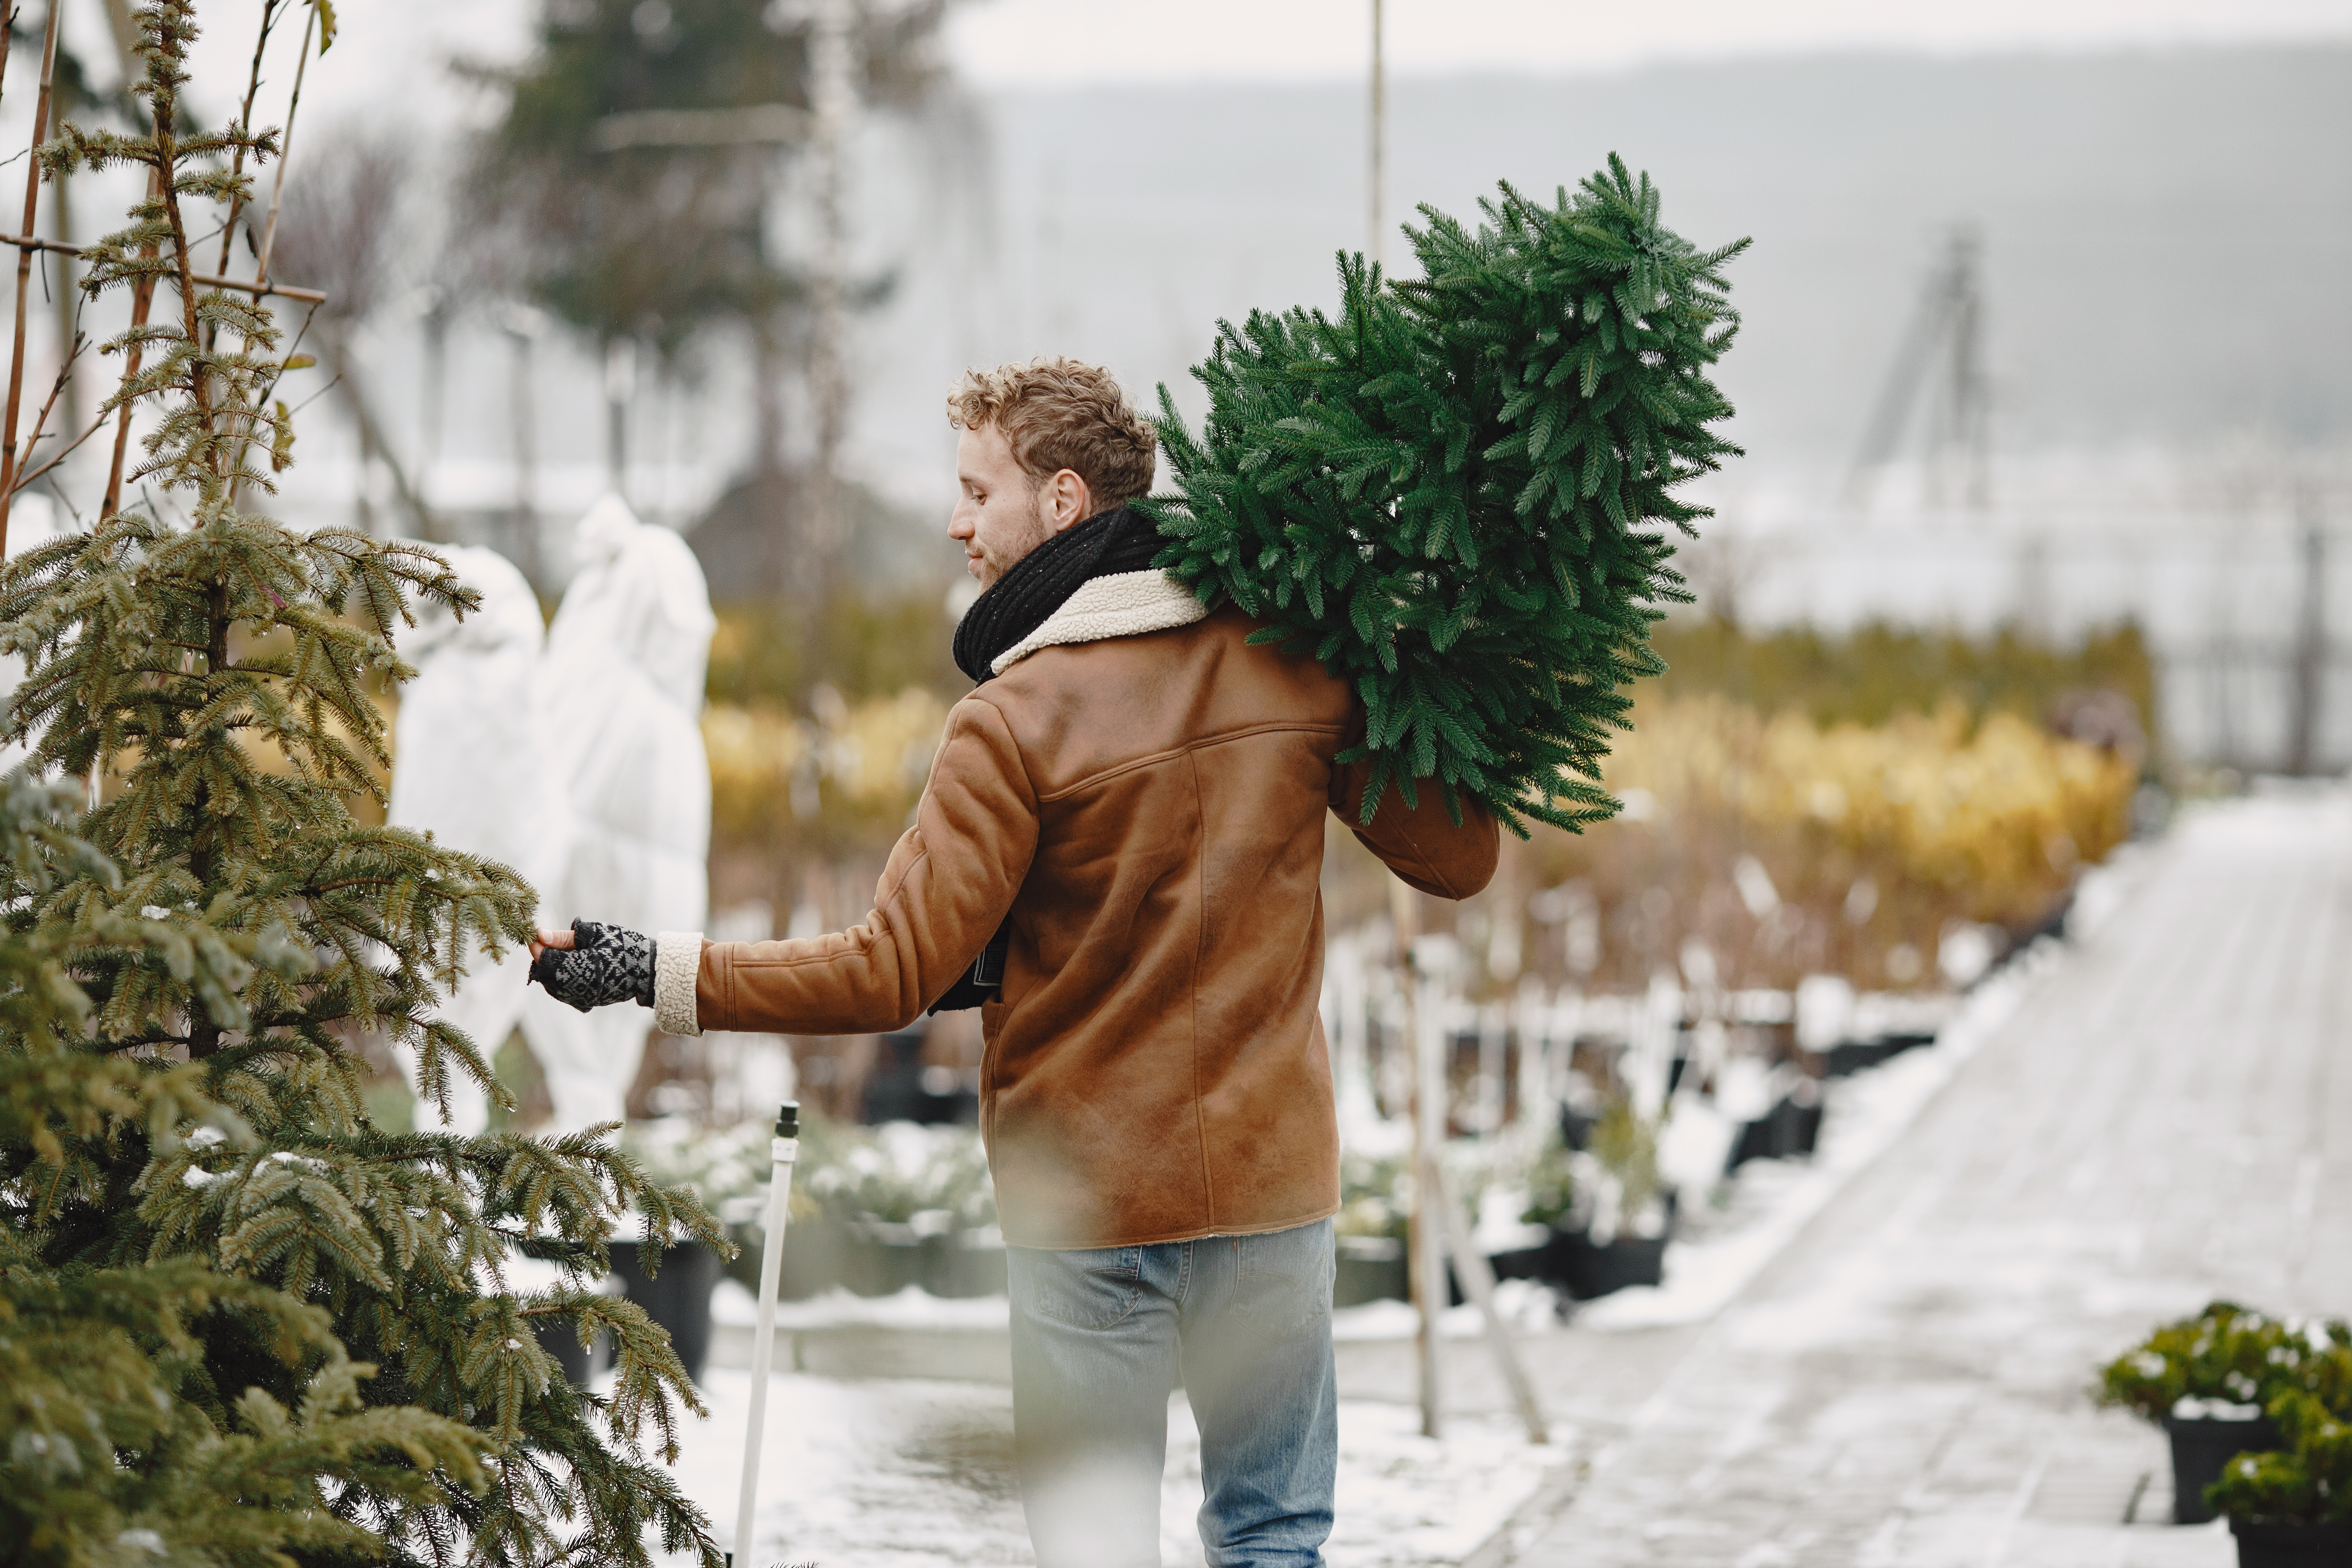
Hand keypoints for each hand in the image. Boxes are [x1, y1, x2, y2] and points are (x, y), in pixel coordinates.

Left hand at [528, 919, 654, 1012]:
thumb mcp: (594, 934)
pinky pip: (562, 992)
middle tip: (544, 940)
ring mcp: (581, 998)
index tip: (534, 933)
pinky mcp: (585, 1002)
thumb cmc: (621, 945)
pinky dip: (558, 978)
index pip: (545, 960)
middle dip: (542, 957)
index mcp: (581, 968)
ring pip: (552, 985)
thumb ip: (563, 937)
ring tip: (556, 951)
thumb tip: (539, 934)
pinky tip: (565, 965)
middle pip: (545, 974)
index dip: (537, 947)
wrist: (645, 969)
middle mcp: (578, 988)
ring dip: (549, 969)